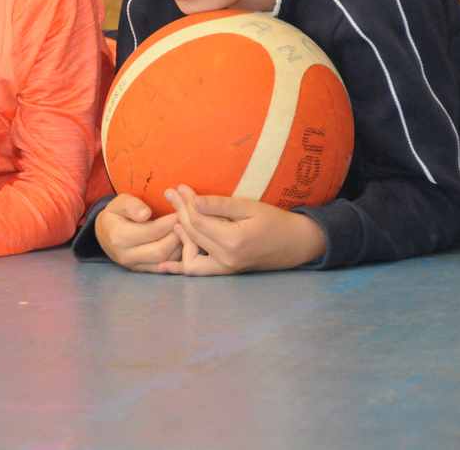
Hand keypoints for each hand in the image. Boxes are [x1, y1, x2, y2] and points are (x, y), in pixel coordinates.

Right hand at [95, 194, 181, 272]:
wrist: (106, 233)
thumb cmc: (116, 214)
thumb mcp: (119, 203)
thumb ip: (132, 206)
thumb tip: (146, 214)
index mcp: (118, 236)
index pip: (151, 231)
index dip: (169, 222)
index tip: (181, 212)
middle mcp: (125, 255)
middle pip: (160, 251)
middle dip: (178, 236)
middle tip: (189, 224)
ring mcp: (134, 266)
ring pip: (165, 262)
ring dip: (180, 248)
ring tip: (188, 233)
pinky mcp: (143, 271)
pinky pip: (165, 268)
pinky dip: (177, 257)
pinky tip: (183, 244)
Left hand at [158, 185, 326, 275]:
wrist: (297, 244)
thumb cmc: (276, 221)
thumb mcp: (250, 207)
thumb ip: (220, 205)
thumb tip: (192, 200)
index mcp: (233, 241)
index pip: (198, 220)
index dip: (185, 203)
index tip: (178, 187)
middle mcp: (226, 259)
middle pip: (193, 234)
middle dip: (180, 212)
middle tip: (171, 194)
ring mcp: (225, 269)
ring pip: (190, 255)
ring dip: (180, 236)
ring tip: (174, 216)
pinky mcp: (226, 272)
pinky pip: (199, 270)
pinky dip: (181, 266)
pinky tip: (163, 266)